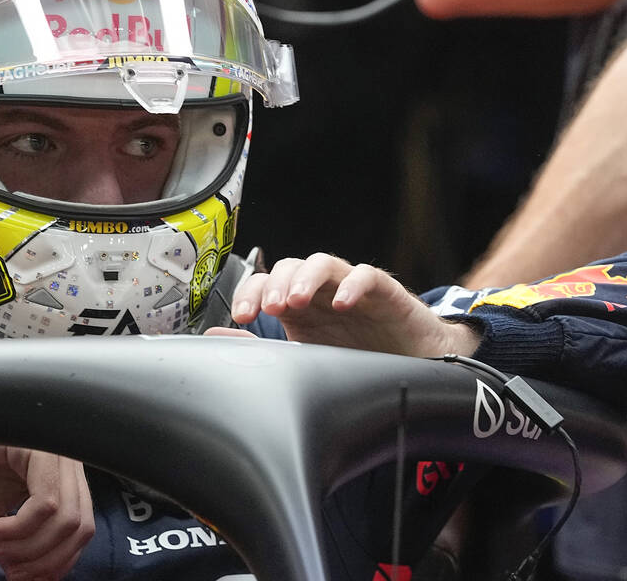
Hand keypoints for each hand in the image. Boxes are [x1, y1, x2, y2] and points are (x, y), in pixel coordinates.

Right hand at [0, 440, 94, 579]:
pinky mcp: (38, 446)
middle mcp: (64, 461)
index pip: (81, 529)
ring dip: (29, 548)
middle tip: (7, 567)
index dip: (55, 562)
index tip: (22, 576)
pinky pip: (47, 503)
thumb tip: (34, 577)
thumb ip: (20, 547)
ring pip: (67, 519)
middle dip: (43, 561)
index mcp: (58, 477)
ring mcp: (54, 452)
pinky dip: (21, 529)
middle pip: (80, 527)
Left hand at [208, 253, 480, 356]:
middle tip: (269, 308)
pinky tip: (342, 303)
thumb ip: (261, 346)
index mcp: (297, 304)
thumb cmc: (359, 355)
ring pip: (323, 263)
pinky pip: (367, 276)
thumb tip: (212, 337)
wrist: (414, 364)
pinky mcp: (383, 292)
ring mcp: (350, 287)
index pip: (265, 283)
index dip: (251, 293)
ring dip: (305, 277)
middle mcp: (320, 290)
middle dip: (274, 284)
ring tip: (294, 300)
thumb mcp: (305, 356)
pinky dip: (353, 284)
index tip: (243, 317)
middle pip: (289, 267)